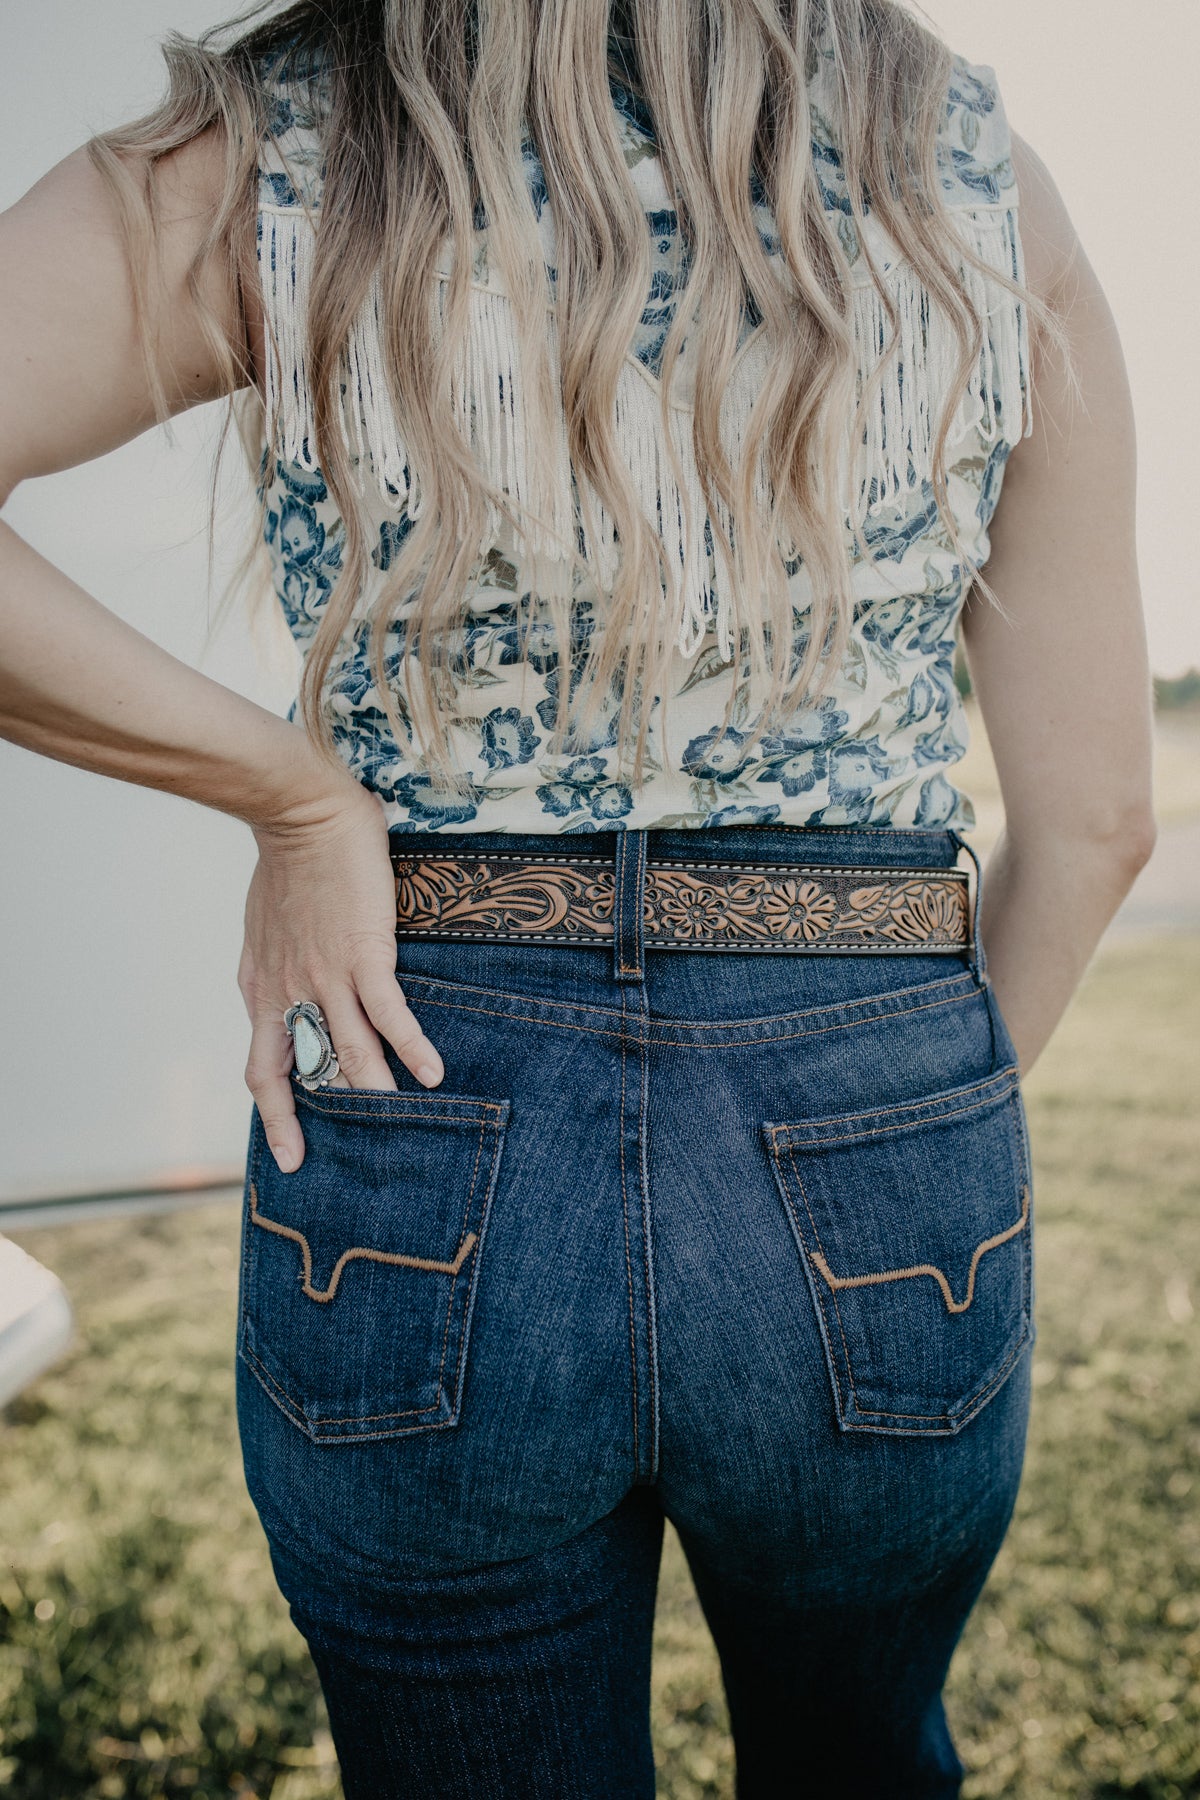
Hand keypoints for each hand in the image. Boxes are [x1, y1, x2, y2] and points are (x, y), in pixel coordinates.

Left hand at [238, 782, 443, 1172]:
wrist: (298, 814)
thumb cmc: (286, 863)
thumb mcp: (262, 931)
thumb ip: (272, 970)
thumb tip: (283, 996)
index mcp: (263, 988)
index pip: (265, 1069)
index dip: (277, 1116)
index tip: (292, 1155)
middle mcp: (290, 992)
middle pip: (311, 1074)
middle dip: (335, 1118)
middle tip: (362, 1153)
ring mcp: (326, 977)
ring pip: (352, 1055)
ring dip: (379, 1094)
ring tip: (405, 1125)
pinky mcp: (363, 955)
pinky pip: (390, 1016)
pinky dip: (413, 1049)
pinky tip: (434, 1073)